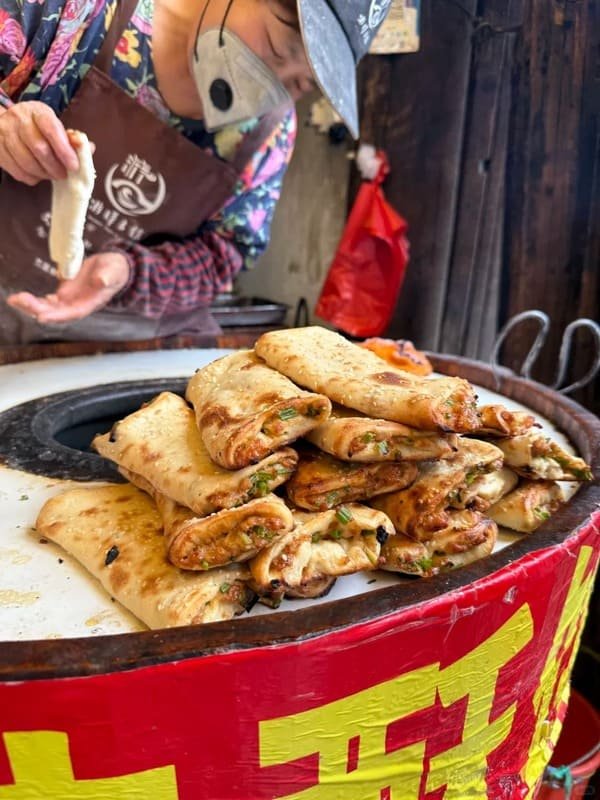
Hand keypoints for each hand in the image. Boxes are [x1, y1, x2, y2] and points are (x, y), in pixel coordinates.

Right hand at [0, 101, 79, 183]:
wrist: (6, 123)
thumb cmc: (36, 127)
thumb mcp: (54, 125)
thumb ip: (71, 139)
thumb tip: (89, 148)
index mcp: (37, 111)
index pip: (51, 129)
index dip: (64, 150)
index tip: (74, 165)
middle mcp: (19, 119)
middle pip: (39, 148)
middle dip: (54, 166)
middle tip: (63, 175)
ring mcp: (5, 133)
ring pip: (26, 161)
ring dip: (43, 174)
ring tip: (51, 175)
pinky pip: (17, 170)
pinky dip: (30, 177)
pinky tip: (37, 175)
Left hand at [7, 252, 130, 323]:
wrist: (112, 268)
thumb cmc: (115, 271)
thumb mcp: (113, 271)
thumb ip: (107, 276)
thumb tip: (102, 281)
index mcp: (89, 304)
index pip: (72, 313)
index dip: (57, 316)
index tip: (41, 316)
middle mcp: (76, 305)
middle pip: (55, 312)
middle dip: (36, 308)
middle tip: (19, 300)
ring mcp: (69, 300)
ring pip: (47, 307)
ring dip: (30, 306)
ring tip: (13, 300)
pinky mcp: (63, 292)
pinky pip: (46, 300)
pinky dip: (34, 300)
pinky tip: (21, 297)